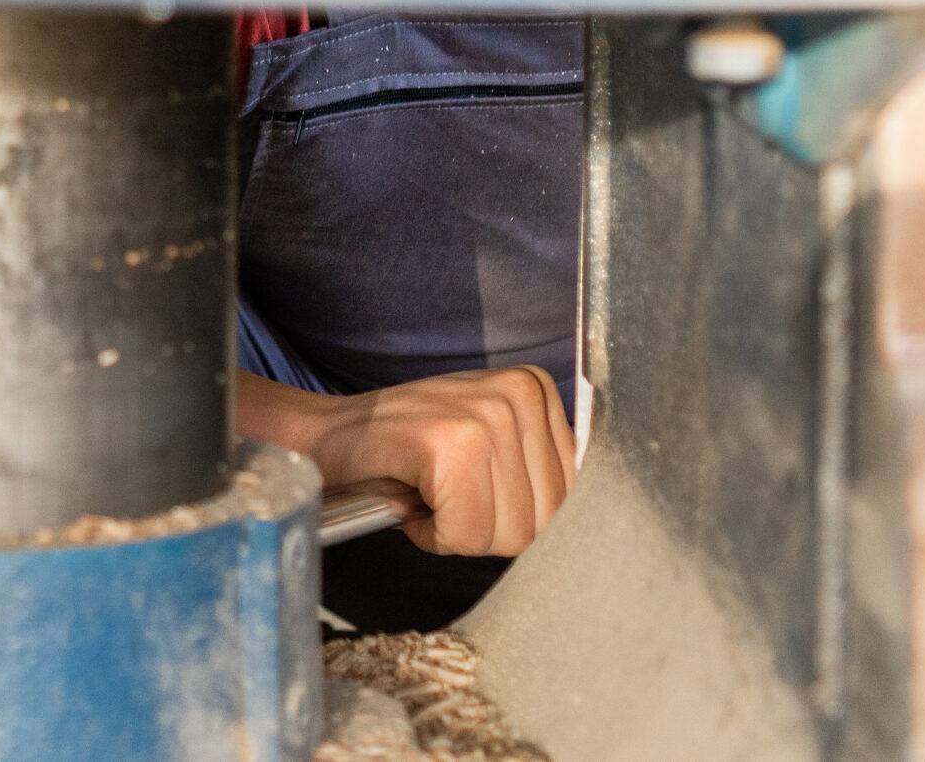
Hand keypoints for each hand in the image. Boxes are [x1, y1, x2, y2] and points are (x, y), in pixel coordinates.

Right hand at [252, 366, 575, 555]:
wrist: (325, 436)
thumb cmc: (404, 451)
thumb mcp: (487, 440)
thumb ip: (539, 470)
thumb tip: (599, 531)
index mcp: (536, 390)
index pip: (571, 502)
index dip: (516, 517)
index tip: (475, 492)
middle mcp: (520, 396)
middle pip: (543, 524)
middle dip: (488, 529)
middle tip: (446, 495)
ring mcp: (487, 417)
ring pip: (506, 534)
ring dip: (458, 532)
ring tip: (429, 492)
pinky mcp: (451, 444)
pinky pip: (465, 533)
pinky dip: (432, 533)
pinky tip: (412, 496)